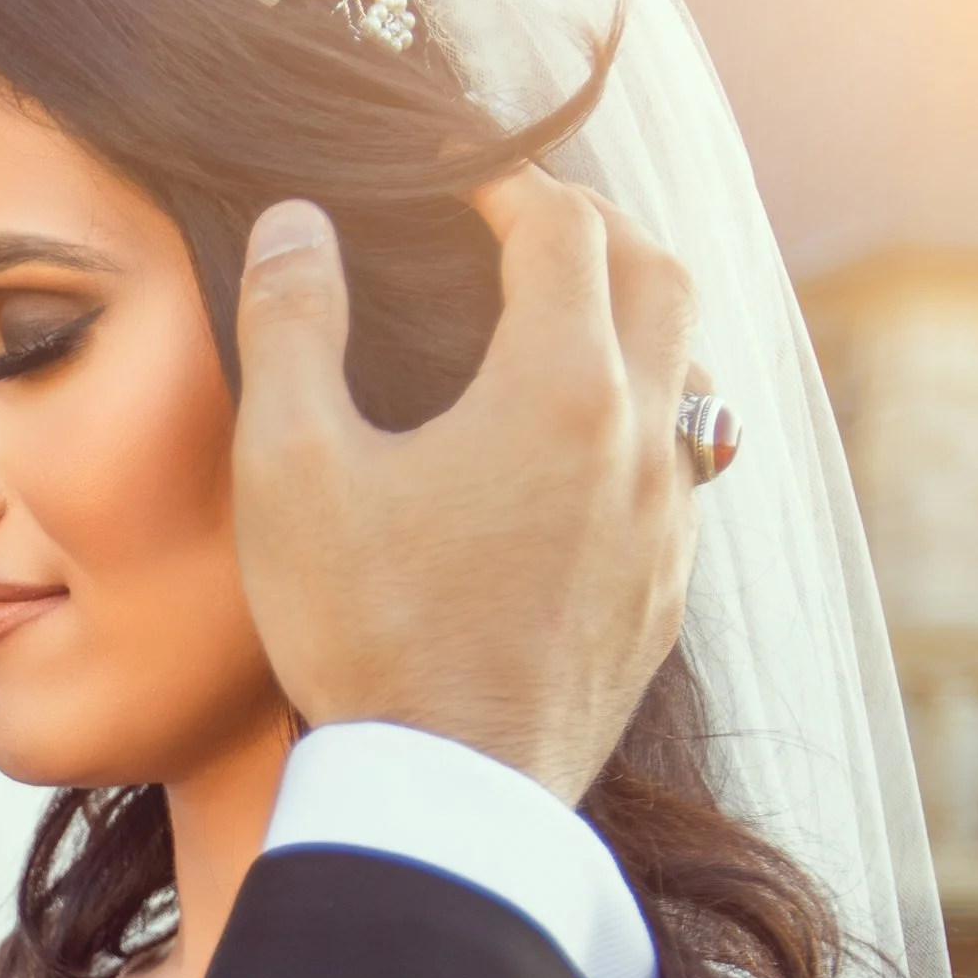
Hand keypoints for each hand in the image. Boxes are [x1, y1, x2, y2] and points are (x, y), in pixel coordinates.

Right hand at [228, 169, 698, 803]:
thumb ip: (290, 324)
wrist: (447, 796)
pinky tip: (579, 450)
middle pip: (657, 272)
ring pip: (689, 368)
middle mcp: (642, 438)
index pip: (562, 226)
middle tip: (517, 226)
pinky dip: (643, 414)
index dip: (505, 182)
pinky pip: (684, 464)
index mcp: (561, 386)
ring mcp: (668, 520)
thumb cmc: (362, 632)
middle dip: (590, 227)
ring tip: (560, 321)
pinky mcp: (664, 592)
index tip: (454, 180)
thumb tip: (296, 221)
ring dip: (633, 317)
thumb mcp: (289, 470)